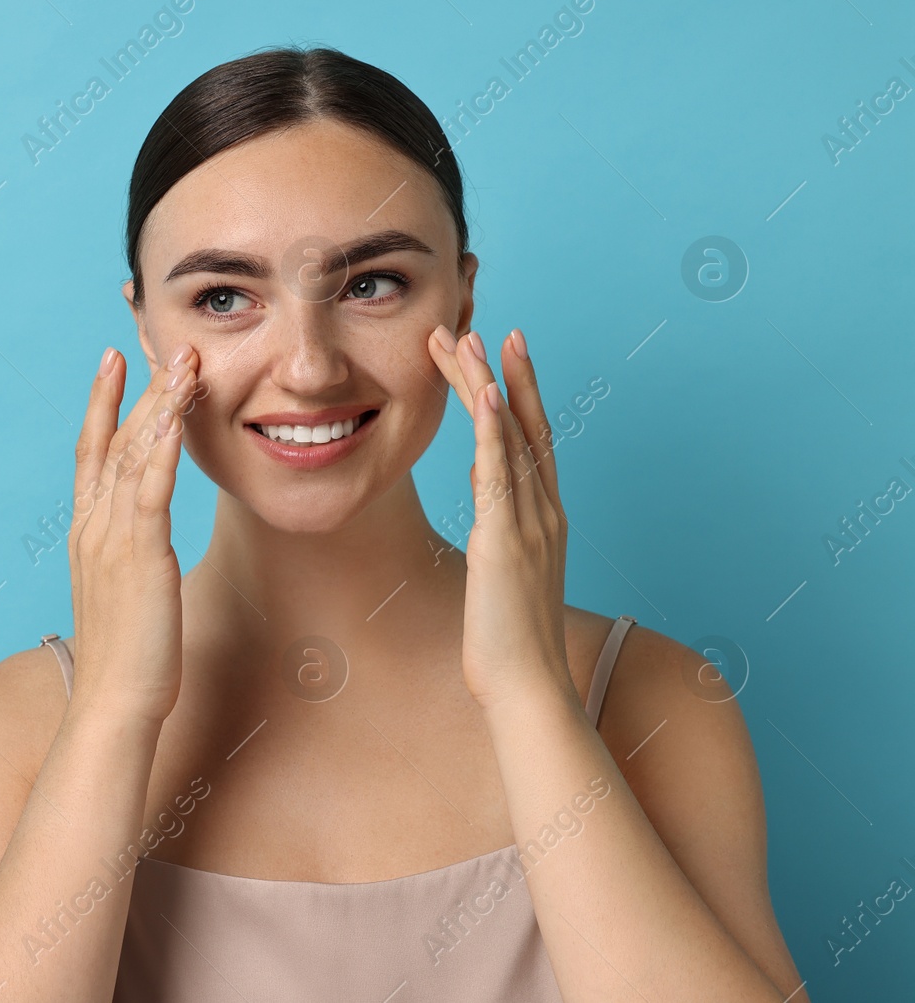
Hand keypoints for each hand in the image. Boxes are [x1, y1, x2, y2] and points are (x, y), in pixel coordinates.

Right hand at [66, 343, 201, 725]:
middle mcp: (93, 527)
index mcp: (88, 534)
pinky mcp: (140, 558)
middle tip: (153, 339)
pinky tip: (172, 419)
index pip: (92, 453)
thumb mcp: (127, 595)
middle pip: (113, 440)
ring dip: (157, 405)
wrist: (113, 704)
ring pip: (132, 456)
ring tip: (179, 360)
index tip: (111, 361)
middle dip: (135, 387)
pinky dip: (158, 451)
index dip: (101, 403)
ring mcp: (112, 540)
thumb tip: (148, 546)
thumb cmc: (128, 659)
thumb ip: (133, 559)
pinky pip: (149, 493)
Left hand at [427, 325, 572, 710]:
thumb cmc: (509, 644)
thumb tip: (482, 492)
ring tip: (469, 338)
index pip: (531, 442)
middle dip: (506, 373)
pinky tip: (483, 394)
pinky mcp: (505, 540)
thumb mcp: (501, 573)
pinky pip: (500, 474)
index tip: (501, 355)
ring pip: (511, 437)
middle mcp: (544, 512)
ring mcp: (528, 523)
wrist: (527, 689)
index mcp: (544, 519)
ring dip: (490, 384)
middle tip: (485, 324)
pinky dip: (494, 430)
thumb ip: (499, 527)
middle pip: (526, 426)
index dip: (518, 394)